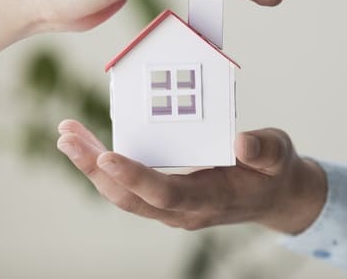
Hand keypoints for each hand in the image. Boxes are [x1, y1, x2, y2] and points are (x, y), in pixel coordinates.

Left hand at [56, 120, 325, 233]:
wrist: (275, 197)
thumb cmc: (274, 172)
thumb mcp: (279, 154)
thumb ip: (264, 150)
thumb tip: (243, 141)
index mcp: (209, 199)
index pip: (164, 192)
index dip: (134, 176)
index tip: (105, 154)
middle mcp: (183, 210)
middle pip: (129, 197)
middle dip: (94, 169)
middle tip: (67, 138)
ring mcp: (172, 207)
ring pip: (122, 194)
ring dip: (93, 167)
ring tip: (68, 136)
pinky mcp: (166, 198)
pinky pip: (129, 187)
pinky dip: (106, 167)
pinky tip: (91, 146)